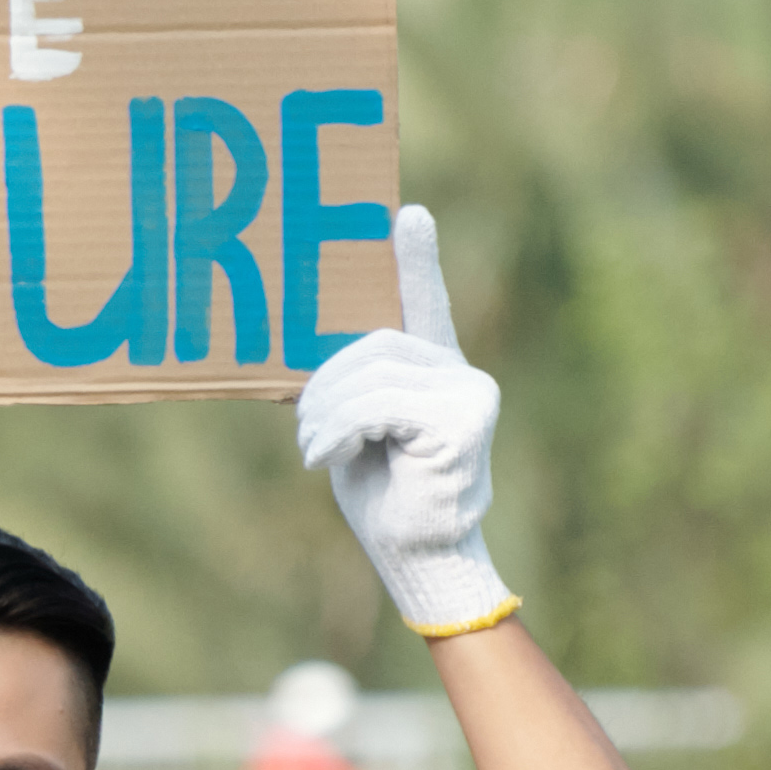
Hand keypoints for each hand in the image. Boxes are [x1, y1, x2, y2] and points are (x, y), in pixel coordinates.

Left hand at [289, 208, 510, 640]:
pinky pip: (379, 404)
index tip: (405, 214)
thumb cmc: (383, 492)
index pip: (424, 303)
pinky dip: (340, 431)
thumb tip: (300, 360)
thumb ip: (350, 387)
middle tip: (308, 435)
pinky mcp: (464, 421)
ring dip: (326, 415)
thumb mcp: (355, 428)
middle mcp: (459, 371)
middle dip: (324, 387)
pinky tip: (334, 459)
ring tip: (318, 452)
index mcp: (433, 368)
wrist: (418, 555)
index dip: (415, 260)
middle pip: (373, 344)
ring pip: (370, 373)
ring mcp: (470, 393)